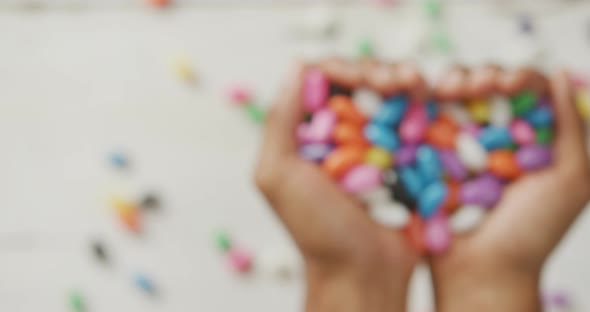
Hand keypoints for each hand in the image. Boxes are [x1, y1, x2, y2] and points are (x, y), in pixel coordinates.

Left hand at [254, 58, 426, 311]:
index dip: (344, 69)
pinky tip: (433, 101)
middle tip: (400, 80)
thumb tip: (297, 64)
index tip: (364, 77)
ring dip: (407, 82)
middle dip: (380, 72)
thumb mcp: (278, 175)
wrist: (364, 272)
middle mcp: (343, 135)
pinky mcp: (407, 158)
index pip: (325, 81)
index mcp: (309, 134)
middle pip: (362, 84)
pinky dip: (426, 106)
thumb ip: (279, 121)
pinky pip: (419, 121)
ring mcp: (377, 146)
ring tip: (417, 85)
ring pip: (393, 97)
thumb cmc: (316, 230)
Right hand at [430, 66, 589, 311]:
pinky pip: (421, 123)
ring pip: (449, 99)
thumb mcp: (570, 178)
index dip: (515, 76)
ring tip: (445, 92)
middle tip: (475, 86)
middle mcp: (491, 137)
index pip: (522, 90)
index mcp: (527, 138)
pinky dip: (419, 105)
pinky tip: (420, 99)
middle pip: (482, 87)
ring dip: (448, 84)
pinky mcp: (426, 157)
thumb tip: (562, 74)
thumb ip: (569, 127)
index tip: (506, 83)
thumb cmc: (533, 231)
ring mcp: (455, 146)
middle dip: (478, 76)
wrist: (482, 271)